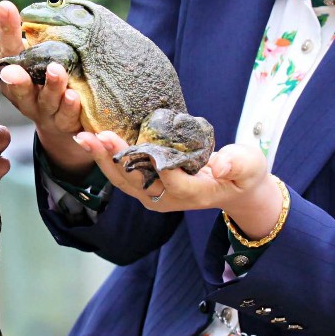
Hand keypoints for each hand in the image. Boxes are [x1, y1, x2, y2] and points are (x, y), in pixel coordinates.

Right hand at [0, 1, 92, 177]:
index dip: (6, 30)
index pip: (7, 50)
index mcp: (13, 77)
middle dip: (16, 76)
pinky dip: (70, 107)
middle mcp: (26, 96)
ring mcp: (46, 111)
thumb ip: (14, 43)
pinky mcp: (66, 123)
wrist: (59, 126)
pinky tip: (73, 96)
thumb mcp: (27, 64)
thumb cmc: (40, 85)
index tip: (6, 6)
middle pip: (20, 86)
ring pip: (48, 100)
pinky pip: (68, 117)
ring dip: (51, 85)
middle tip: (12, 68)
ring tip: (56, 70)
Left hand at [73, 134, 282, 228]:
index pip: (172, 181)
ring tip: (84, 136)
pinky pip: (121, 172)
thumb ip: (238, 164)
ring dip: (102, 157)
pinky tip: (91, 137)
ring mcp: (154, 194)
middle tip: (96, 136)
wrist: (235, 188)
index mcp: (195, 194)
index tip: (141, 147)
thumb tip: (220, 166)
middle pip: (135, 181)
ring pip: (122, 179)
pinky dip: (106, 156)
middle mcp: (168, 198)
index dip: (156, 165)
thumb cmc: (244, 174)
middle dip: (114, 158)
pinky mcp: (146, 185)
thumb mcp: (250, 167)